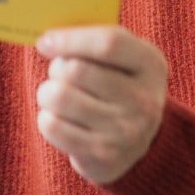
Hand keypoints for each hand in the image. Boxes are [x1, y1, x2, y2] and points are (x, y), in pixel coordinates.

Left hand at [34, 26, 168, 185]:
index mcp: (150, 64)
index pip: (108, 44)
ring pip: (59, 97)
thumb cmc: (117, 83)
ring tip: (57, 95)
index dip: (70, 39)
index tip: (44, 42)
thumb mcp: (121, 56)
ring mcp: (125, 130)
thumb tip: (47, 40)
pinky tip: (60, 118)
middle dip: (56, 68)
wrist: (136, 140)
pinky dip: (46, 118)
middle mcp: (144, 99)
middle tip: (59, 73)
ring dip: (47, 92)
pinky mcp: (103, 155)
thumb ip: (92, 40)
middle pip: (76, 71)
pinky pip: (52, 126)